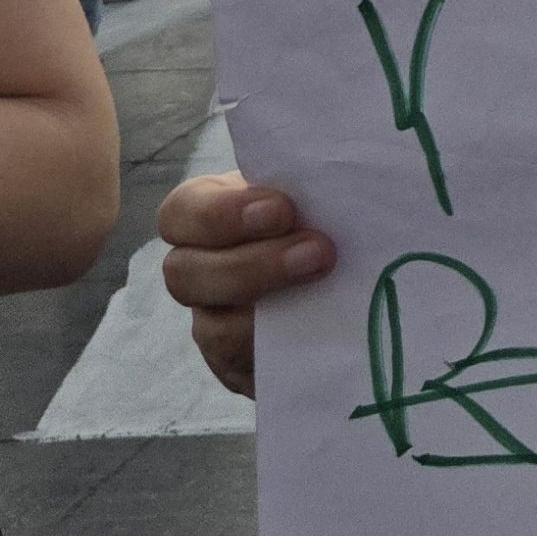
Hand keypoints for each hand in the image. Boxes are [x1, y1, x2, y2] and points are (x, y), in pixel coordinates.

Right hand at [159, 173, 332, 398]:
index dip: (221, 214)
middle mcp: (199, 271)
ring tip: (327, 287)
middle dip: (252, 265)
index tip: (282, 209)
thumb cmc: (327, 215)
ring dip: (269, 311)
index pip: (181, 213)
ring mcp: (215, 324)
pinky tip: (326, 330)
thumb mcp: (313, 188)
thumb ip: (312, 181)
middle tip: (319, 251)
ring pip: (214, 330)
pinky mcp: (240, 369)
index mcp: (208, 216)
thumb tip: (346, 163)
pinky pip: (248, 372)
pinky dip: (286, 351)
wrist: (355, 278)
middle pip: (184, 276)